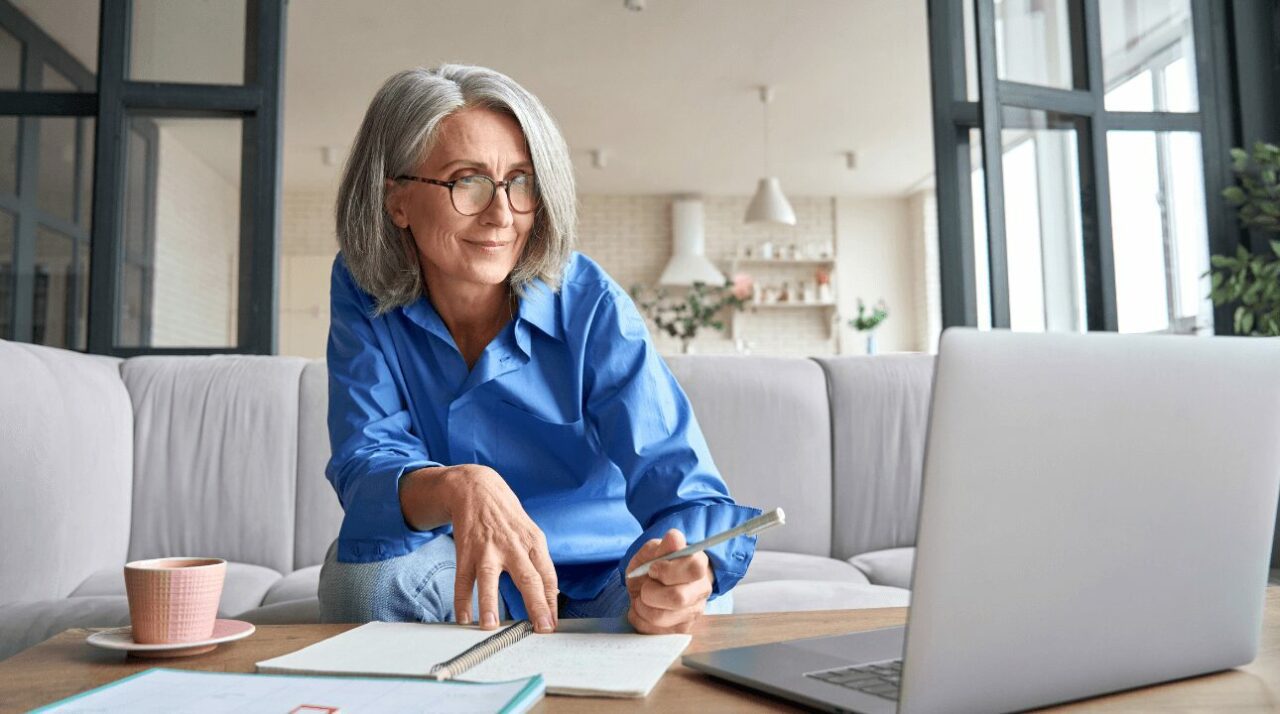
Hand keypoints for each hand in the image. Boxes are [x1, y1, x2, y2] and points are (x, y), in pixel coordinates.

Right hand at [405, 464, 557, 632]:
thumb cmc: (508, 517)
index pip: (548, 576)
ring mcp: (487, 549)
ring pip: (489, 579)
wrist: (477, 488)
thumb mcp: (530, 533)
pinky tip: (463, 618)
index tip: (552, 624)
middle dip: (536, 605)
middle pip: (528, 578)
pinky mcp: (466, 550)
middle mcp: (512, 546)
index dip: (551, 601)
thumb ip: (538, 562)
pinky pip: (463, 579)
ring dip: (489, 604)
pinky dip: (462, 600)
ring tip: (491, 626)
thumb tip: (551, 594)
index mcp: (533, 543)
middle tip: (541, 629)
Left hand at [625, 529, 713, 634]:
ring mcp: (693, 612)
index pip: (693, 568)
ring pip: (662, 618)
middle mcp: (701, 590)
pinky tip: (641, 610)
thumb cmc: (654, 565)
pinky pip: (655, 632)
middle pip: (678, 598)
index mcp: (698, 564)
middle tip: (644, 587)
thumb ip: (662, 546)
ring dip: (642, 607)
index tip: (653, 568)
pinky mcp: (681, 630)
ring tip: (640, 599)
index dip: (667, 570)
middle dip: (650, 592)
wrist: (651, 584)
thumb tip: (674, 538)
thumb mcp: (653, 551)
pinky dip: (640, 620)